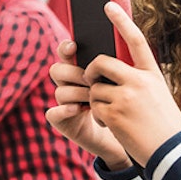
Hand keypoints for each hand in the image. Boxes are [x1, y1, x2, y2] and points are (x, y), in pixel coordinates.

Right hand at [47, 38, 129, 167]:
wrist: (127, 137)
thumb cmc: (128, 106)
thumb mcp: (127, 83)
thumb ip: (120, 65)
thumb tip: (123, 43)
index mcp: (82, 69)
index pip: (67, 52)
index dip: (66, 47)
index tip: (74, 45)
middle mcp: (70, 84)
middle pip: (57, 69)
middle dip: (73, 73)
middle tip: (91, 79)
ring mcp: (64, 103)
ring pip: (59, 91)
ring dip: (77, 93)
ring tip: (93, 99)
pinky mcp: (62, 121)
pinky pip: (53, 113)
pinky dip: (64, 109)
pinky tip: (78, 109)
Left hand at [77, 3, 180, 164]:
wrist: (173, 152)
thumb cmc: (164, 126)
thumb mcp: (157, 95)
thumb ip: (137, 81)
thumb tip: (110, 73)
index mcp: (152, 73)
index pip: (135, 40)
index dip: (121, 21)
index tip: (108, 5)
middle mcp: (139, 81)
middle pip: (102, 62)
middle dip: (91, 70)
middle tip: (91, 78)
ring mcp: (126, 96)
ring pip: (94, 88)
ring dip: (97, 101)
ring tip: (114, 115)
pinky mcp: (114, 113)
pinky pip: (93, 107)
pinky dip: (98, 116)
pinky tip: (113, 125)